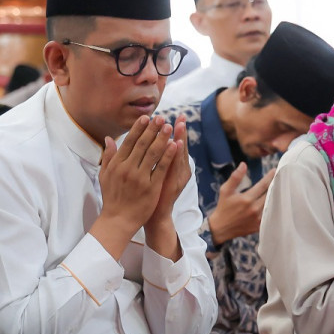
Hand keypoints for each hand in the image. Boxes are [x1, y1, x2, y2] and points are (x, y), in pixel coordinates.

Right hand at [90, 114, 177, 258]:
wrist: (118, 220)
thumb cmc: (112, 198)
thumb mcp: (105, 176)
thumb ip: (108, 156)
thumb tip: (109, 138)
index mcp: (117, 165)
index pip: (129, 142)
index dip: (138, 129)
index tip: (146, 118)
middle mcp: (128, 169)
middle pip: (142, 144)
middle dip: (152, 129)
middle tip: (161, 118)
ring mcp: (140, 178)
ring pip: (153, 153)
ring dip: (162, 137)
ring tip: (170, 126)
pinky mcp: (151, 187)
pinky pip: (162, 167)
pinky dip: (169, 155)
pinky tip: (175, 144)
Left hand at [143, 115, 189, 260]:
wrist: (154, 217)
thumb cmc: (152, 195)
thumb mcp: (155, 174)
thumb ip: (155, 157)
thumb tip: (154, 141)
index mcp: (174, 167)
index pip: (176, 144)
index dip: (178, 130)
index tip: (178, 115)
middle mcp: (179, 171)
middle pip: (180, 147)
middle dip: (180, 131)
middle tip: (181, 116)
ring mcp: (177, 178)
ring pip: (179, 155)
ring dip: (180, 139)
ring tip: (180, 124)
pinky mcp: (172, 185)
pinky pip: (174, 167)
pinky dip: (176, 155)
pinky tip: (176, 144)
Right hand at [207, 165, 275, 244]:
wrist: (221, 228)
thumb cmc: (223, 207)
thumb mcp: (226, 190)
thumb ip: (235, 177)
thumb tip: (243, 164)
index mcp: (247, 199)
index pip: (263, 185)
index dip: (270, 177)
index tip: (275, 170)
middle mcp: (254, 209)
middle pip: (269, 195)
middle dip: (274, 186)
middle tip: (279, 179)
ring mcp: (257, 219)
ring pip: (271, 205)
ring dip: (274, 197)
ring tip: (278, 189)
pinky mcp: (258, 226)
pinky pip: (269, 215)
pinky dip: (272, 208)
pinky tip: (274, 203)